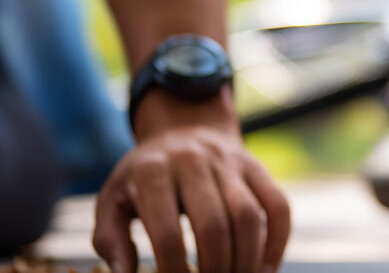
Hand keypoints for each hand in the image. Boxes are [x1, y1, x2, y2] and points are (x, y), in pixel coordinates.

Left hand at [92, 91, 289, 272]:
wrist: (182, 129)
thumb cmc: (143, 177)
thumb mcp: (113, 199)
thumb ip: (110, 238)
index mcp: (152, 172)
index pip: (167, 234)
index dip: (174, 271)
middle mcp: (193, 162)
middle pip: (213, 226)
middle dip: (215, 269)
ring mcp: (230, 163)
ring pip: (249, 217)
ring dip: (246, 260)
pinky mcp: (256, 167)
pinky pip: (278, 206)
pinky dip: (277, 242)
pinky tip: (265, 269)